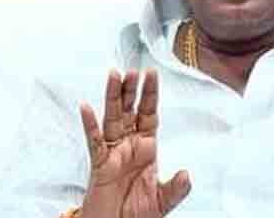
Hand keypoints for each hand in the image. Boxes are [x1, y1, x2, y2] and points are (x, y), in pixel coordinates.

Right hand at [79, 69, 190, 217]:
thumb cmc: (136, 214)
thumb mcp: (163, 200)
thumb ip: (176, 188)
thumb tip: (186, 174)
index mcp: (146, 148)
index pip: (149, 114)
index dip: (150, 95)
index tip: (152, 74)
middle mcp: (128, 145)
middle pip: (130, 110)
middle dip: (132, 90)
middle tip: (134, 70)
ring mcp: (113, 152)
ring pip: (112, 118)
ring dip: (113, 97)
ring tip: (114, 76)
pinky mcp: (99, 164)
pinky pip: (94, 141)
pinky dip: (90, 124)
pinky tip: (87, 108)